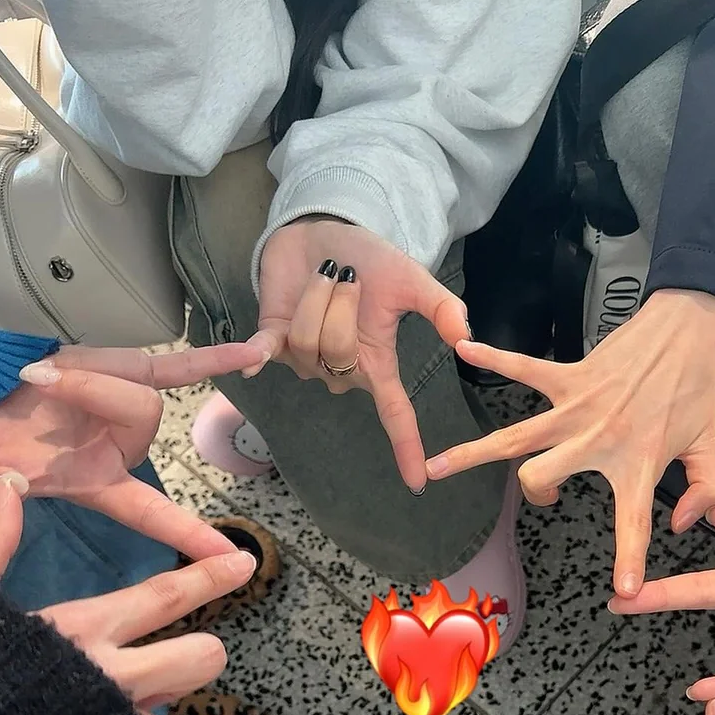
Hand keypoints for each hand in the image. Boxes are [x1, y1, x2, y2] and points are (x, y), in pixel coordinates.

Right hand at [0, 341, 269, 560]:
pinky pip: (175, 366)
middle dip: (95, 396)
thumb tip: (10, 490)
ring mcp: (124, 407)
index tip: (232, 562)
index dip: (187, 534)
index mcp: (96, 482)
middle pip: (145, 420)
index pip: (151, 512)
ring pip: (143, 390)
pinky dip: (211, 359)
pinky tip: (252, 352)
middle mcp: (119, 447)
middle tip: (36, 384)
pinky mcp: (118, 368)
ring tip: (36, 376)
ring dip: (93, 377)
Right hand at [0, 476, 290, 714]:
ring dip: (165, 710)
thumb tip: (6, 485)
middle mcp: (119, 678)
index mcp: (85, 630)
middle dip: (200, 654)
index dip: (210, 578)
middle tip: (175, 663)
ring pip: (184, 712)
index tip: (245, 562)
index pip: (165, 596)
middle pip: (202, 657)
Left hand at [254, 220, 468, 490]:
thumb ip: (440, 307)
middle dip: (340, 306)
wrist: (323, 232)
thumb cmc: (368, 259)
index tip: (418, 482)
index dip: (406, 445)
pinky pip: (263, 354)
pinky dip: (255, 356)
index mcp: (376, 364)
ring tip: (322, 276)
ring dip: (314, 297)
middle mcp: (340, 370)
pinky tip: (249, 360)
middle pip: (336, 355)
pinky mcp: (271, 338)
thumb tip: (464, 336)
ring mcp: (304, 358)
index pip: (396, 413)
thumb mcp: (411, 280)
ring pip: (305, 341)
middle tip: (346, 276)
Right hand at [425, 290, 714, 595]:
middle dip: (536, 494)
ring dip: (470, 453)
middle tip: (547, 495)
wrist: (692, 326)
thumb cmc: (700, 387)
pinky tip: (463, 350)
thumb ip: (707, 493)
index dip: (628, 560)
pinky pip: (522, 369)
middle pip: (540, 477)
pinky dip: (492, 359)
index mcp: (638, 462)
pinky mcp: (570, 375)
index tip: (623, 591)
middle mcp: (598, 438)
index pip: (632, 523)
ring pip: (513, 438)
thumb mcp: (714, 447)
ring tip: (434, 469)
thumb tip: (681, 525)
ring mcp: (577, 407)